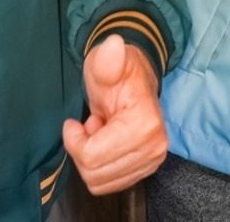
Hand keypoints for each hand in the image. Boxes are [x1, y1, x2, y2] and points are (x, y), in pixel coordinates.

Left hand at [63, 34, 168, 194]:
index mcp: (145, 124)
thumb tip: (113, 45)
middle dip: (83, 150)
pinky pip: (110, 184)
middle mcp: (154, 147)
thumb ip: (107, 59)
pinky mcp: (147, 168)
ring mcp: (153, 160)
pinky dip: (100, 166)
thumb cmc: (118, 71)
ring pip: (101, 183)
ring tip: (99, 132)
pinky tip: (105, 142)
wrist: (136, 78)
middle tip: (91, 125)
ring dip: (92, 158)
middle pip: (95, 173)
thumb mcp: (105, 62)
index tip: (75, 122)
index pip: (92, 156)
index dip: (74, 140)